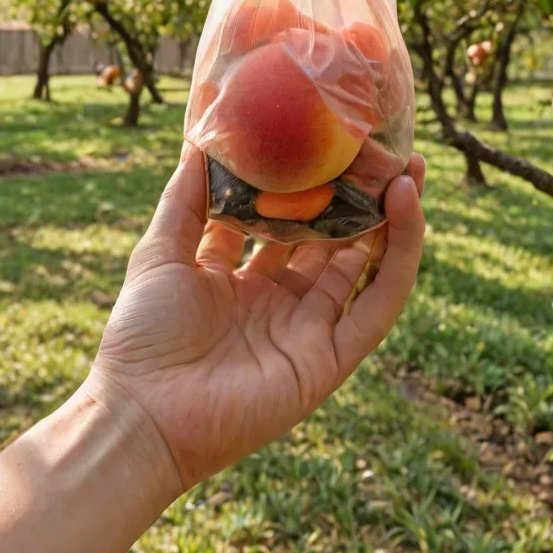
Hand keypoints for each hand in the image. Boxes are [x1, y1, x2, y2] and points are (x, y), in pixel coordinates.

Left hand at [90, 144, 425, 488]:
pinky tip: (406, 206)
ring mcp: (311, 330)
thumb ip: (185, 200)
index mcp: (244, 281)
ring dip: (393, 220)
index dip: (312, 190)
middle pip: (335, 243)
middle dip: (361, 200)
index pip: (291, 226)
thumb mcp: (161, 253)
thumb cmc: (143, 335)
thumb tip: (197, 141)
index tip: (328, 147)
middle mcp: (283, 303)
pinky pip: (379, 302)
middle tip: (383, 151)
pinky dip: (400, 255)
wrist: (143, 411)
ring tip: (408, 167)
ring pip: (367, 267)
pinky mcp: (333, 357)